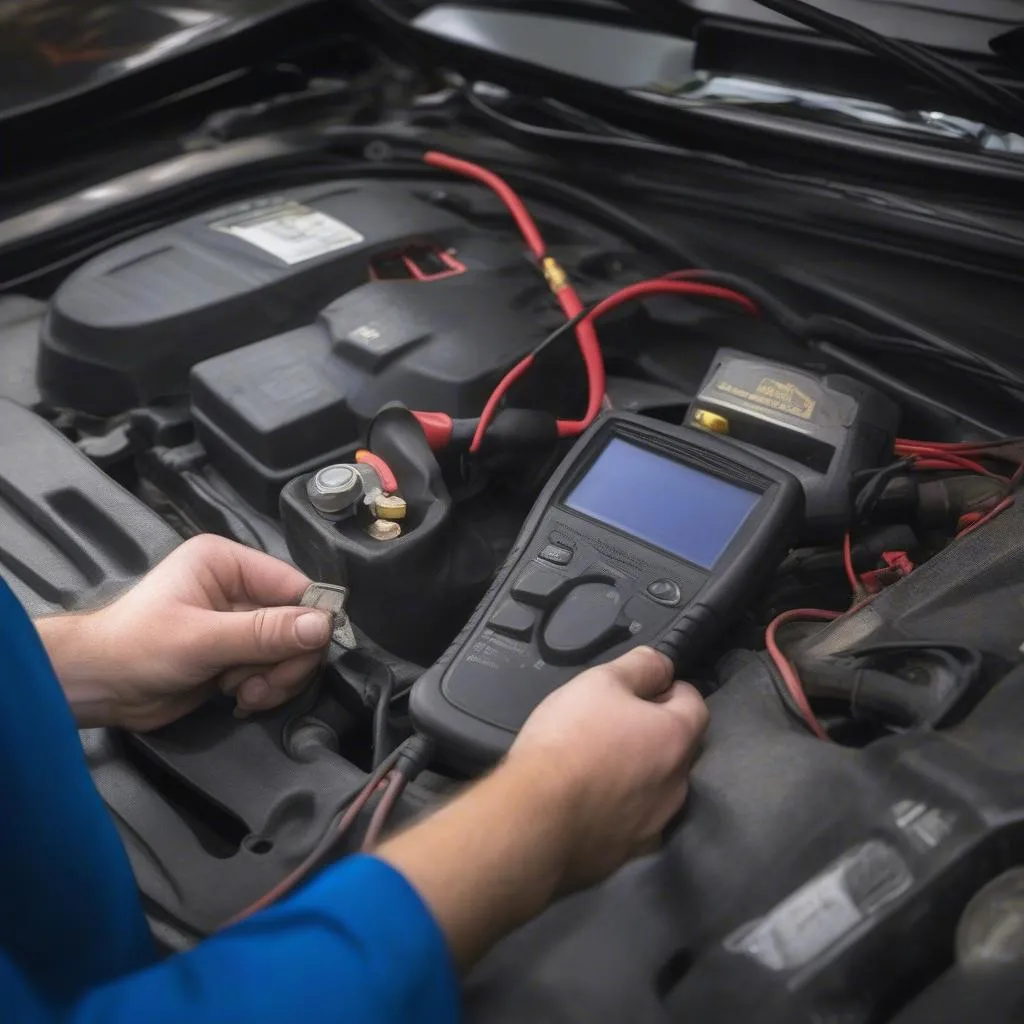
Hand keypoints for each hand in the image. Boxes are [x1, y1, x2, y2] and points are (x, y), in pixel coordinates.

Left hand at [38, 535, 331, 730]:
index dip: (309, 620)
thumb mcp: (202, 639)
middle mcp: (237, 587)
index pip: (293, 585)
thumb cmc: (136, 649)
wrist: (96, 688)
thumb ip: (264, 633)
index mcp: (227, 562)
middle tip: (263, 685)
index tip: (308, 654)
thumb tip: (323, 626)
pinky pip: (274, 669)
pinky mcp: (236, 653)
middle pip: (298, 622)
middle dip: (286, 659)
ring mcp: (238, 622)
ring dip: (275, 679)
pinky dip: (265, 688)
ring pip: (290, 650)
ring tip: (244, 693)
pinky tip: (239, 697)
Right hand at [378, 647, 706, 967]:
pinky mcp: (630, 853)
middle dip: (653, 732)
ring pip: (657, 787)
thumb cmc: (568, 741)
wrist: (534, 820)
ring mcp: (656, 824)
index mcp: (676, 738)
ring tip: (595, 765)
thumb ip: (639, 666)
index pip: (694, 702)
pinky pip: (633, 821)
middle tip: (610, 724)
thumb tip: (663, 664)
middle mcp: (678, 784)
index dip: (667, 688)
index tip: (639, 689)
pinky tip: (587, 802)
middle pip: (677, 747)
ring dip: (638, 773)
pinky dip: (619, 809)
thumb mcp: (599, 681)